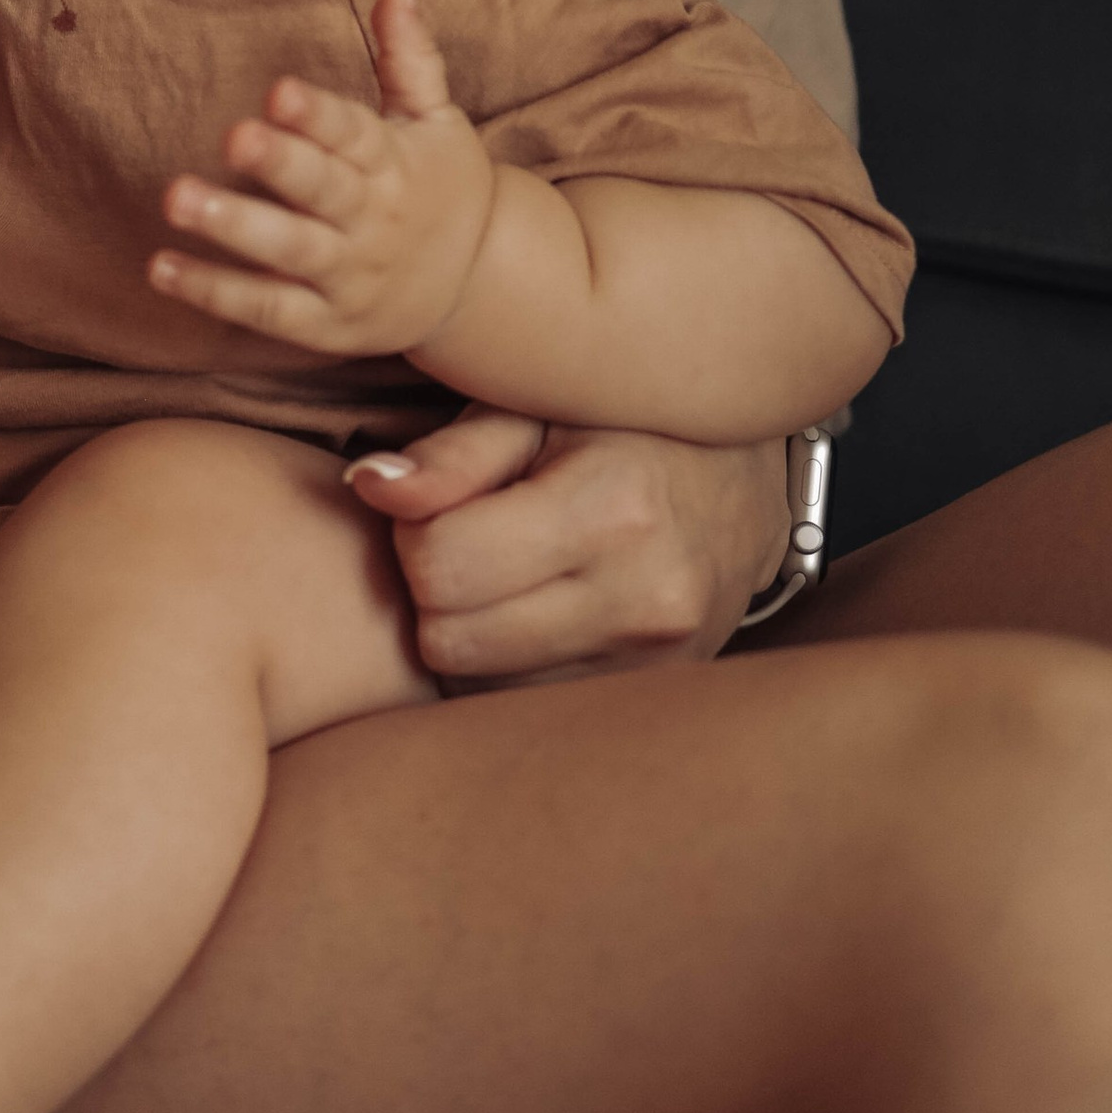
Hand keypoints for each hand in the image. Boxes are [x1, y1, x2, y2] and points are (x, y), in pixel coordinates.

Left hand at [148, 0, 494, 361]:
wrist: (480, 286)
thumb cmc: (441, 184)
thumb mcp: (437, 118)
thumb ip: (409, 56)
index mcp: (394, 162)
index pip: (353, 134)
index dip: (317, 115)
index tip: (280, 91)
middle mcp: (372, 220)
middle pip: (323, 191)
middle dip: (279, 164)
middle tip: (233, 136)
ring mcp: (348, 275)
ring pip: (289, 252)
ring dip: (233, 227)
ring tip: (175, 198)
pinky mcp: (325, 324)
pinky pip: (268, 310)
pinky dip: (216, 293)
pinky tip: (162, 267)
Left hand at [344, 412, 791, 683]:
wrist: (744, 486)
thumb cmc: (621, 427)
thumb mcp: (537, 407)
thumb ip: (451, 453)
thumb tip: (368, 488)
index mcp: (614, 509)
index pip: (439, 567)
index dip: (414, 533)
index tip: (441, 504)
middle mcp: (645, 600)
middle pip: (449, 641)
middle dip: (435, 590)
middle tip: (467, 538)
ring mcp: (655, 665)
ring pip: (478, 685)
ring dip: (469, 633)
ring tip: (506, 571)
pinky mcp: (648, 699)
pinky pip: (522, 704)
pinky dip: (507, 664)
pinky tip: (534, 610)